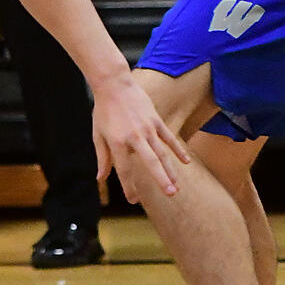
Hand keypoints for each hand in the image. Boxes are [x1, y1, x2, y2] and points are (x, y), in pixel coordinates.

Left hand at [91, 74, 190, 203]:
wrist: (114, 85)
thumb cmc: (104, 111)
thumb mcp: (98, 134)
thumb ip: (102, 157)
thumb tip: (100, 178)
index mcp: (117, 142)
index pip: (124, 169)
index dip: (128, 186)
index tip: (133, 200)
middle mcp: (134, 137)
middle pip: (150, 162)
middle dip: (161, 180)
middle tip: (171, 195)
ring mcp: (148, 128)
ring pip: (162, 153)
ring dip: (171, 171)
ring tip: (177, 187)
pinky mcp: (156, 120)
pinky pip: (169, 138)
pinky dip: (178, 150)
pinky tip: (186, 162)